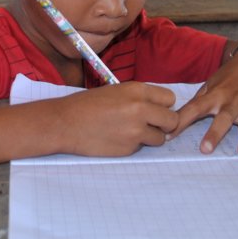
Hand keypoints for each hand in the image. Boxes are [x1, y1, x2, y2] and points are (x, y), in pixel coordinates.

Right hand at [57, 83, 179, 157]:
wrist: (65, 123)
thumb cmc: (87, 105)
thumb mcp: (116, 91)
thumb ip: (140, 98)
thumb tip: (160, 109)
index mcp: (137, 90)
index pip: (170, 98)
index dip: (163, 106)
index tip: (155, 110)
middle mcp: (140, 109)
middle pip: (172, 120)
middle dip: (164, 124)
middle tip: (151, 125)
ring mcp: (136, 130)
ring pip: (160, 138)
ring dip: (150, 137)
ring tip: (130, 132)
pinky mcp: (129, 148)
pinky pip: (141, 147)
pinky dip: (133, 145)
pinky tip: (117, 138)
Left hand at [172, 50, 237, 155]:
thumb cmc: (228, 77)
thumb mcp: (210, 84)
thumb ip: (198, 101)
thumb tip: (176, 119)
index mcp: (215, 95)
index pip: (195, 109)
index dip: (181, 122)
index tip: (169, 136)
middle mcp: (232, 102)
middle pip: (222, 120)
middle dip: (214, 134)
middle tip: (205, 149)